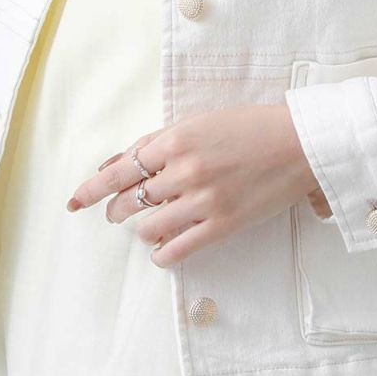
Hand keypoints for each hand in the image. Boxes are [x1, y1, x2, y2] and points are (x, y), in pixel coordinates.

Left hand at [65, 105, 324, 265]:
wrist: (301, 144)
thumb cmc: (251, 127)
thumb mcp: (200, 122)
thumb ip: (159, 142)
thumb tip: (116, 162)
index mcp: (177, 139)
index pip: (120, 169)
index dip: (93, 188)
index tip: (75, 201)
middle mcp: (185, 170)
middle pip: (130, 200)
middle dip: (116, 209)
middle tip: (117, 212)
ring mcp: (203, 200)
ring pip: (148, 227)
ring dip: (141, 229)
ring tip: (148, 226)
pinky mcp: (223, 224)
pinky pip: (176, 249)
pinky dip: (161, 253)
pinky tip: (162, 248)